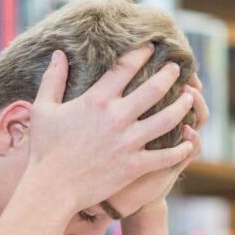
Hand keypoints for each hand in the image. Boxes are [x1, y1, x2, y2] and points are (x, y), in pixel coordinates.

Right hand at [26, 47, 195, 212]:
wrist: (51, 188)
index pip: (126, 67)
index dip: (142, 54)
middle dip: (170, 75)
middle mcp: (116, 117)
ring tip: (191, 98)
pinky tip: (190, 140)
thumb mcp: (43, 108)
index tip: (153, 47)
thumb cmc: (45, 148)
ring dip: (183, 106)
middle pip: (154, 89)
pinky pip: (166, 155)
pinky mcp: (134, 165)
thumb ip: (53, 79)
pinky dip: (181, 147)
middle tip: (178, 69)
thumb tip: (58, 53)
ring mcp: (128, 142)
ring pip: (167, 119)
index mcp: (96, 99)